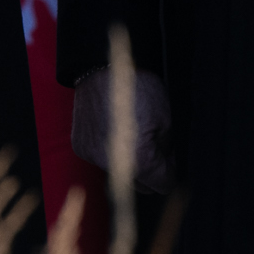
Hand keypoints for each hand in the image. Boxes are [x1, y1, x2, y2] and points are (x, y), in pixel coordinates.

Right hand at [69, 66, 175, 192]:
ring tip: (133, 133)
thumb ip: (168, 148)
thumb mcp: (167, 116)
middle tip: (155, 144)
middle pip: (142, 186)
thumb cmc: (135, 87)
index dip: (172, 170)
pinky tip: (113, 129)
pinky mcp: (81, 148)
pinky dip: (110, 151)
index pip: (163, 184)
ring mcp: (93, 157)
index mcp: (139, 160)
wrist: (100, 68)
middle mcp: (113, 165)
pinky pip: (102, 160)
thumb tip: (167, 161)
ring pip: (121, 173)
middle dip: (152, 171)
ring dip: (130, 162)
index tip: (171, 156)